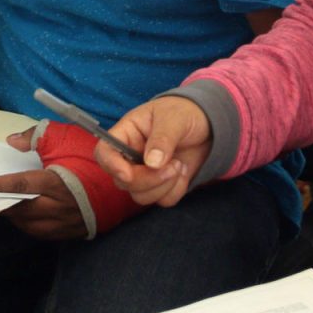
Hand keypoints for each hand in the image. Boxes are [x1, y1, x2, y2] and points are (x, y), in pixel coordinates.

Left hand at [0, 136, 87, 239]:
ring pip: (29, 225)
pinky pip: (42, 232)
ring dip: (14, 215)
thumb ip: (38, 136)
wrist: (126, 183)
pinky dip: (29, 223)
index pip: (20, 186)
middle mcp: (58, 208)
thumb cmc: (94, 160)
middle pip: (20, 210)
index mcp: (56, 184)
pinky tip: (24, 214)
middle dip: (2, 204)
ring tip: (3, 204)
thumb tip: (13, 141)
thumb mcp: (68, 139)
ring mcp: (64, 224)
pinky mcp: (70, 232)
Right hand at [93, 96, 210, 207]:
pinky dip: (175, 190)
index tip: (128, 174)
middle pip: (122, 181)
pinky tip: (183, 172)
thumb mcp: (174, 118)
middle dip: (148, 179)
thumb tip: (151, 163)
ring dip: (163, 186)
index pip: (104, 152)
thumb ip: (162, 138)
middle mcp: (130, 156)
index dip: (111, 165)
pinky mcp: (160, 186)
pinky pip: (161, 200)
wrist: (207, 125)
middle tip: (173, 164)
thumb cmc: (184, 112)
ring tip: (179, 165)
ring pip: (140, 195)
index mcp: (127, 134)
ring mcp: (144, 173)